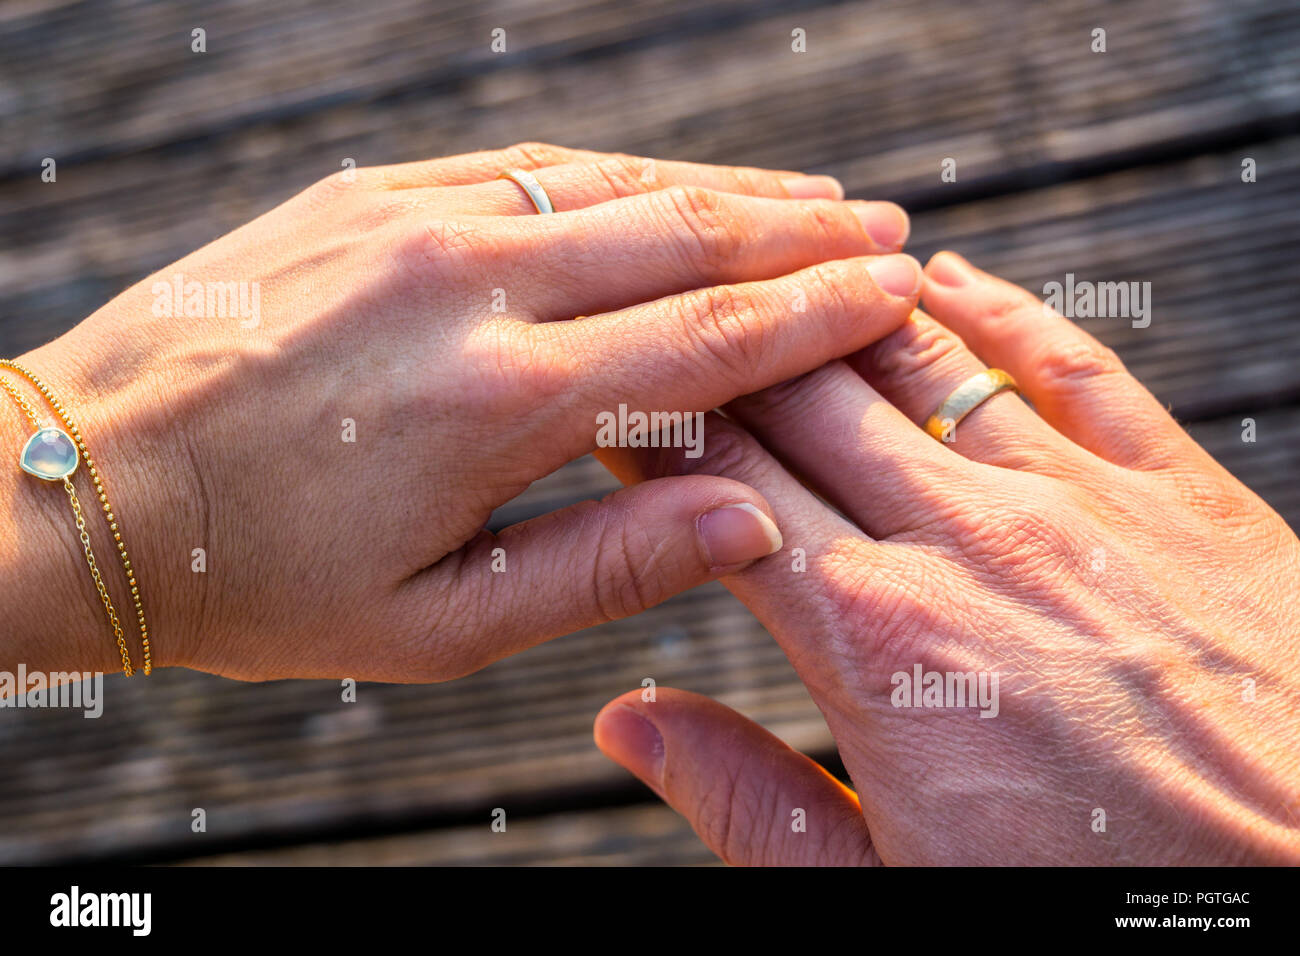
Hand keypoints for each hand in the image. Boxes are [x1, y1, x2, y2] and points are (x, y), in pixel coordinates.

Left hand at [0, 143, 921, 682]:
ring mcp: (411, 223)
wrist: (82, 491)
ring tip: (807, 200)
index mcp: (499, 403)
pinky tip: (666, 184)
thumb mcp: (439, 624)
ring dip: (722, 190)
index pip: (709, 338)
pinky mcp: (364, 196)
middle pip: (680, 237)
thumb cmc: (261, 580)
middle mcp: (466, 287)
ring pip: (610, 185)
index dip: (818, 311)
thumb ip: (608, 569)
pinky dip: (616, 176)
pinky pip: (524, 168)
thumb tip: (752, 518)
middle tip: (886, 229)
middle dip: (800, 233)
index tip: (895, 290)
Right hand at [593, 252, 1299, 864]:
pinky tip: (949, 278)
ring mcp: (1076, 502)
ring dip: (840, 308)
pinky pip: (1070, 364)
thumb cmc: (1105, 895)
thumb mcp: (890, 888)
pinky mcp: (1179, 491)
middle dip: (725, 352)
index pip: (726, 486)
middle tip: (676, 319)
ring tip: (782, 272)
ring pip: (921, 361)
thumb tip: (634, 722)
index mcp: (877, 641)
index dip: (656, 431)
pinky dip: (999, 308)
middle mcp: (966, 544)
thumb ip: (748, 801)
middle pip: (805, 400)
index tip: (619, 405)